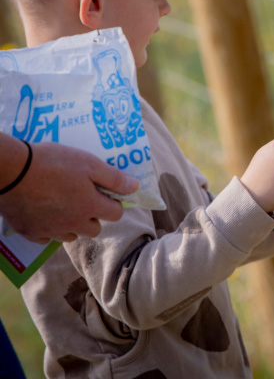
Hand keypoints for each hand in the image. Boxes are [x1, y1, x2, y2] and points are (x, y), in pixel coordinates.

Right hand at [0, 140, 139, 242]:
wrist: (11, 170)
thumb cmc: (53, 162)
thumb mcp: (89, 163)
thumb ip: (113, 178)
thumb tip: (135, 187)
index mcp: (90, 207)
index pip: (116, 214)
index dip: (114, 202)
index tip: (105, 192)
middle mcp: (73, 224)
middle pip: (94, 229)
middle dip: (94, 216)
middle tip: (83, 197)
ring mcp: (50, 231)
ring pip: (71, 235)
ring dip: (73, 223)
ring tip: (63, 203)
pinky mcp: (30, 232)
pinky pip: (47, 237)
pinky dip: (49, 227)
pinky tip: (43, 211)